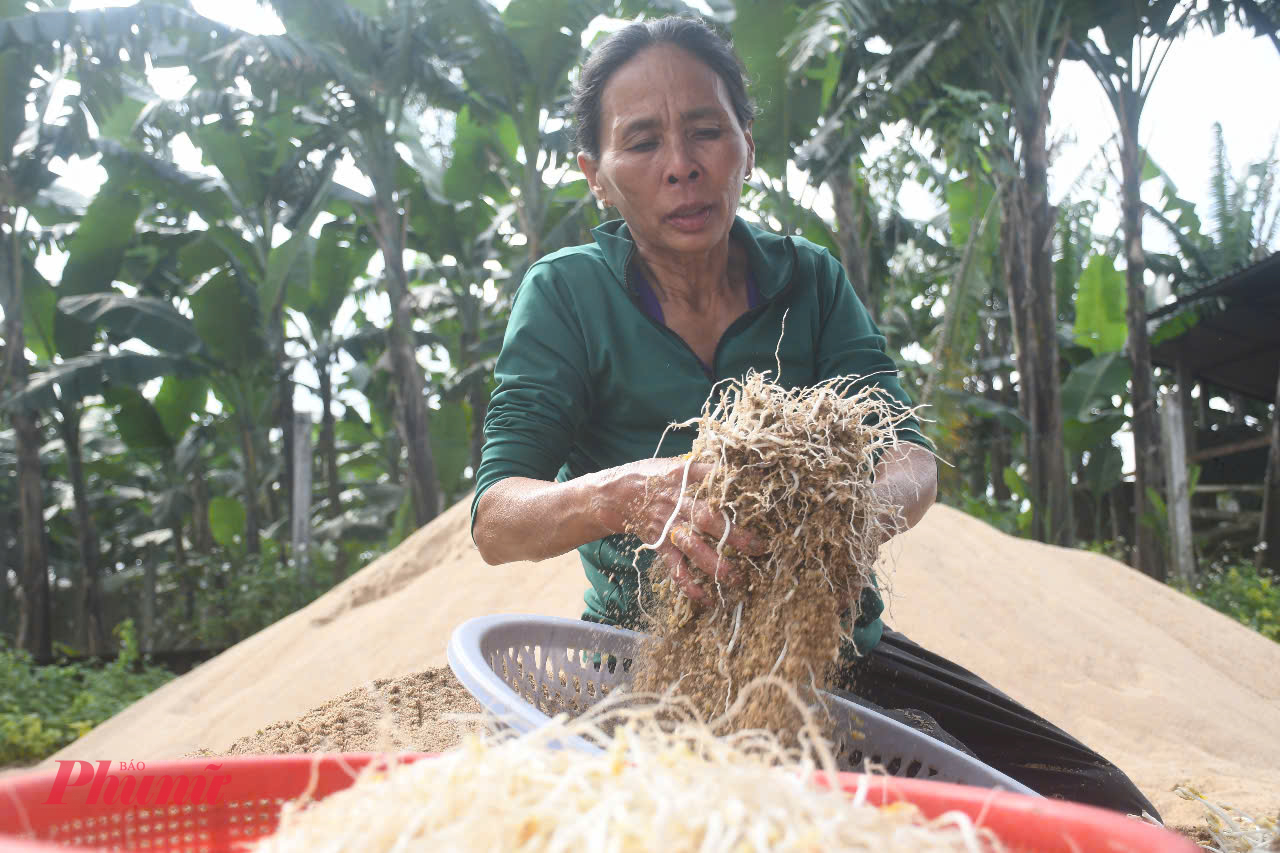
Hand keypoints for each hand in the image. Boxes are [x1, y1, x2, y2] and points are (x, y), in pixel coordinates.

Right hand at [594, 456, 765, 603]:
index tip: (757, 485)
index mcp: (681, 478)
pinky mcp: (660, 545)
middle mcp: (676, 503)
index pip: (710, 475)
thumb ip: (700, 469)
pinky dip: (689, 586)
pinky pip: (675, 569)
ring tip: (736, 578)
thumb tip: (735, 468)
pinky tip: (706, 598)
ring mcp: (668, 526)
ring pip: (694, 547)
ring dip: (716, 564)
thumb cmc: (650, 477)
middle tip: (759, 547)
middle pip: (708, 519)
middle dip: (734, 534)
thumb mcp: (673, 464)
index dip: (732, 480)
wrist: (613, 495)